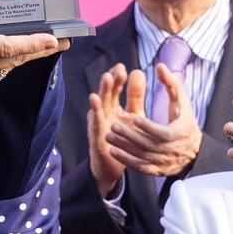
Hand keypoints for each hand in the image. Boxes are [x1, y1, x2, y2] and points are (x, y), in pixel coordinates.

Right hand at [86, 63, 127, 196]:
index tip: (122, 67)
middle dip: (112, 81)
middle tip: (118, 69)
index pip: (115, 89)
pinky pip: (96, 122)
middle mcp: (104, 113)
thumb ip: (135, 96)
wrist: (112, 166)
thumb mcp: (133, 116)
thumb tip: (138, 71)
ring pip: (100, 104)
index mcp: (113, 107)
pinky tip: (94, 99)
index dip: (118, 78)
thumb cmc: (123, 139)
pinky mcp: (97, 136)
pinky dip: (95, 110)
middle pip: (108, 94)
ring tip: (107, 78)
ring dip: (103, 91)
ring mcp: (99, 124)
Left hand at [104, 66, 202, 177]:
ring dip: (124, 147)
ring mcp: (165, 162)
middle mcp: (173, 150)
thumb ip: (171, 83)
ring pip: (142, 156)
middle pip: (149, 145)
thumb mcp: (182, 101)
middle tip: (113, 125)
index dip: (149, 127)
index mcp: (180, 133)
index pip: (164, 133)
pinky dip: (127, 161)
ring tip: (107, 136)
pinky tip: (113, 152)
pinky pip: (141, 168)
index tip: (134, 118)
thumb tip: (160, 66)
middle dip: (130, 136)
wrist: (194, 151)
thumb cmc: (185, 121)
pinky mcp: (158, 170)